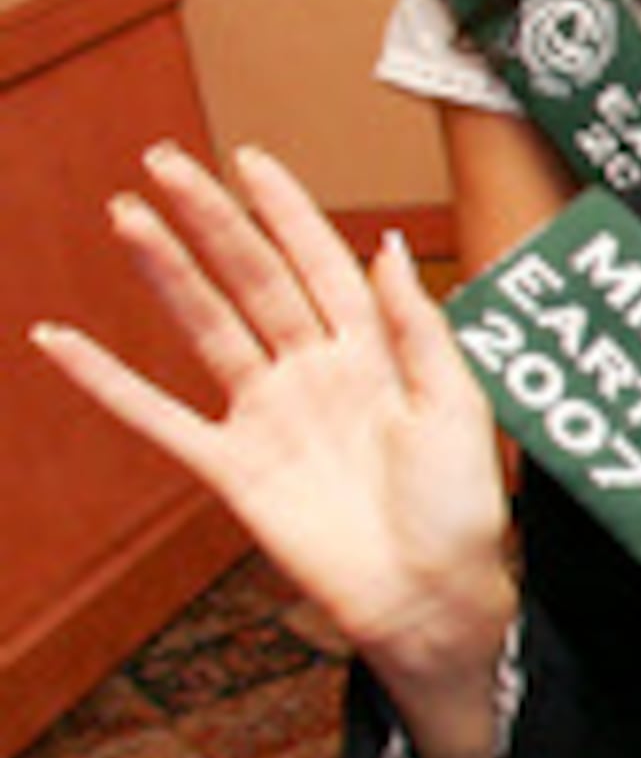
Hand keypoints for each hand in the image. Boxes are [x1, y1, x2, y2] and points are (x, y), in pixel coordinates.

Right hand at [34, 145, 515, 757]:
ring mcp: (268, 416)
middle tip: (163, 161)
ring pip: (205, 328)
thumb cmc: (462, 509)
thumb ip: (417, 328)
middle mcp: (315, 372)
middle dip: (212, 220)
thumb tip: (386, 246)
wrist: (433, 598)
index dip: (287, 213)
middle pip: (253, 281)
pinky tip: (61, 341)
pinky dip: (108, 381)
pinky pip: (157, 417)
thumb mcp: (457, 407)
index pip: (322, 263)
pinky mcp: (232, 468)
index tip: (249, 160)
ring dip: (165, 273)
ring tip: (126, 215)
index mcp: (375, 352)